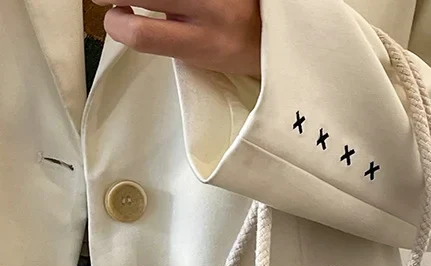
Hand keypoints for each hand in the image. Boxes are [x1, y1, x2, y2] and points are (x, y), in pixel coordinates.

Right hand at [94, 0, 261, 76]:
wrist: (276, 27)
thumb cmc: (238, 47)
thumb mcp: (202, 56)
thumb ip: (167, 39)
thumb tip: (122, 13)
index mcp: (205, 45)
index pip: (142, 33)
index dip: (116, 25)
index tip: (115, 19)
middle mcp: (209, 9)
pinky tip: (162, 0)